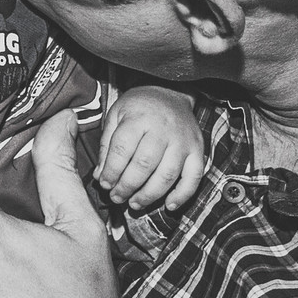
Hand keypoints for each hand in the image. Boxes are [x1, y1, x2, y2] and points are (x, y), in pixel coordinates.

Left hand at [97, 86, 204, 210]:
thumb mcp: (116, 115)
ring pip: (166, 175)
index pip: (122, 149)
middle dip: (127, 186)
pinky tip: (169, 205)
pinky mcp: (197, 150)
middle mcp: (163, 129)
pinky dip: (183, 195)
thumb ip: (106, 145)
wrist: (170, 92)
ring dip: (149, 195)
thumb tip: (100, 176)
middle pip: (144, 165)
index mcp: (139, 118)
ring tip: (135, 203)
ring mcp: (183, 141)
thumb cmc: (140, 107)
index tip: (105, 184)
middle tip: (117, 197)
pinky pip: (194, 177)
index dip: (111, 171)